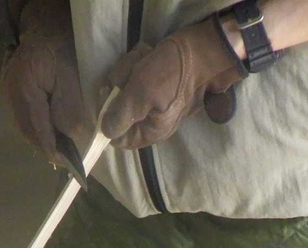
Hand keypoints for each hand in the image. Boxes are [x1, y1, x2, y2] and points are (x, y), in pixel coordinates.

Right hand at [2, 0, 89, 161]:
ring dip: (41, 140)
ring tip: (59, 151)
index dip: (51, 149)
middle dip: (46, 148)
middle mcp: (10, 92)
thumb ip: (69, 109)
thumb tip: (68, 137)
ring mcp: (7, 91)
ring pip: (24, 126)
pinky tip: (50, 134)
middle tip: (65, 161)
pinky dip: (37, 129)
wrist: (46, 27)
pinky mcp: (11, 91)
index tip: (66, 164)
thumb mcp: (72, 78)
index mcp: (23, 87)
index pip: (36, 127)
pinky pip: (24, 117)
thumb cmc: (62, 49)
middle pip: (27, 130)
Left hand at [101, 18, 244, 149]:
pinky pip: (135, 73)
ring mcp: (152, 100)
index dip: (107, 117)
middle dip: (121, 84)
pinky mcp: (154, 82)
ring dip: (129, 68)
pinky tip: (148, 55)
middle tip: (132, 72)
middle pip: (118, 108)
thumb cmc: (172, 74)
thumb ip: (120, 115)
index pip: (116, 137)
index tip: (108, 95)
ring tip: (144, 59)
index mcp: (149, 131)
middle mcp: (150, 120)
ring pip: (124, 87)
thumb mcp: (141, 94)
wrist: (202, 50)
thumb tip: (105, 131)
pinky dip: (139, 61)